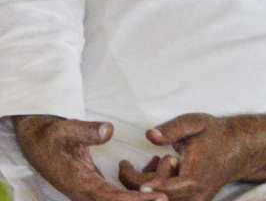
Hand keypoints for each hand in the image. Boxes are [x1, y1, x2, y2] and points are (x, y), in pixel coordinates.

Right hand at [13, 114, 166, 200]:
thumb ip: (86, 131)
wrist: (38, 140)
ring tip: (169, 179)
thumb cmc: (52, 135)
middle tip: (171, 195)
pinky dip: (137, 189)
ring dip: (143, 194)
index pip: (112, 198)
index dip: (136, 200)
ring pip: (120, 200)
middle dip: (144, 200)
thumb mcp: (66, 129)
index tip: (160, 198)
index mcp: (80, 183)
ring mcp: (90, 191)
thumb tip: (108, 130)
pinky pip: (118, 194)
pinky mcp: (95, 186)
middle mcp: (86, 193)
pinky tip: (156, 172)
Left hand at [118, 113, 265, 200]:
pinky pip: (166, 200)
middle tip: (126, 162)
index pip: (159, 190)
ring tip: (152, 161)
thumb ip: (172, 129)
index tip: (123, 164)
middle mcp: (194, 197)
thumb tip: (149, 135)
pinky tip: (161, 168)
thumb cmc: (216, 134)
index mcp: (194, 180)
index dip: (136, 180)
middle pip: (153, 198)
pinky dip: (157, 188)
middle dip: (137, 180)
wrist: (241, 148)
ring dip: (146, 185)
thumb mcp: (195, 124)